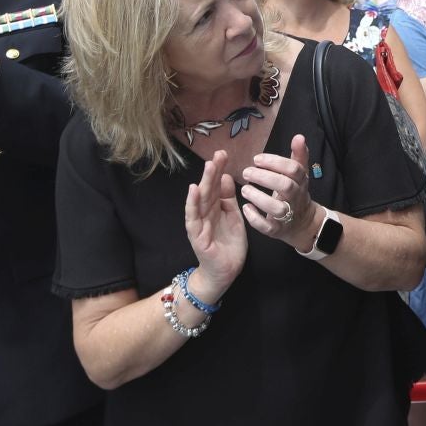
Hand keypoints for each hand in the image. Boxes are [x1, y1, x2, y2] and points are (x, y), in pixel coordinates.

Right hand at [184, 151, 247, 298]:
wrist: (224, 272)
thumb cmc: (229, 245)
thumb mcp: (233, 217)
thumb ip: (229, 199)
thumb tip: (227, 176)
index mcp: (216, 208)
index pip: (217, 185)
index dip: (220, 170)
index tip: (224, 153)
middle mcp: (205, 213)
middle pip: (209, 189)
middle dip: (213, 171)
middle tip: (218, 154)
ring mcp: (199, 223)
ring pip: (201, 199)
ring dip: (204, 182)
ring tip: (209, 166)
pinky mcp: (196, 235)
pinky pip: (193, 217)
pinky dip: (192, 203)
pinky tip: (194, 190)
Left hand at [239, 134, 317, 247]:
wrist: (302, 222)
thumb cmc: (294, 193)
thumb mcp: (298, 174)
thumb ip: (298, 156)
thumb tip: (299, 136)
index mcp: (300, 181)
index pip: (293, 169)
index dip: (275, 162)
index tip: (256, 159)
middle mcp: (296, 198)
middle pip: (285, 186)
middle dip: (264, 178)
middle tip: (246, 172)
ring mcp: (288, 215)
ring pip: (277, 208)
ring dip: (259, 198)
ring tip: (244, 189)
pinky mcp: (278, 230)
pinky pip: (268, 227)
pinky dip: (256, 218)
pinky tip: (246, 208)